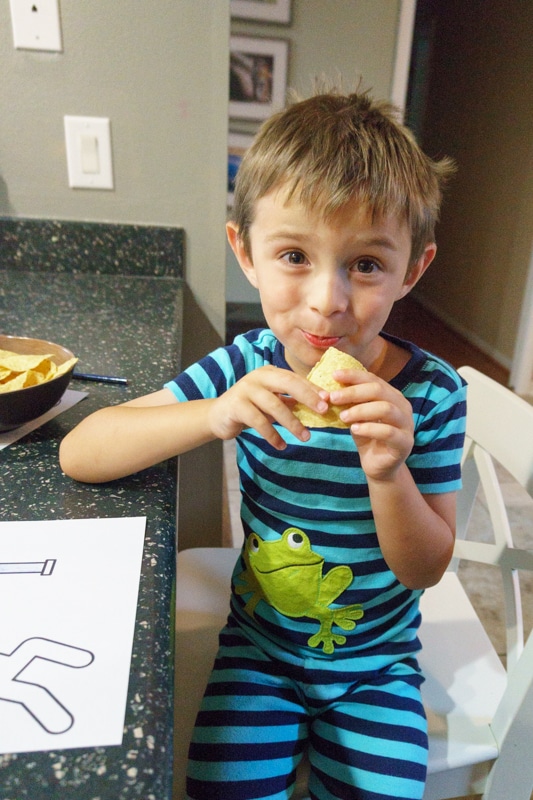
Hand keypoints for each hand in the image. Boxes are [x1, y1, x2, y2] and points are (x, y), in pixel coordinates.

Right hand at [208, 366, 328, 449]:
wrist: (218, 416)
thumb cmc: (250, 408)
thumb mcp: (271, 401)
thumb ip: (289, 401)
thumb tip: (319, 406)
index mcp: (269, 372)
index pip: (295, 378)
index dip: (312, 388)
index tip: (329, 400)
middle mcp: (258, 377)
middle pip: (287, 383)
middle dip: (307, 396)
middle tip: (323, 411)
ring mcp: (246, 390)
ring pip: (274, 405)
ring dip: (292, 423)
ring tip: (305, 437)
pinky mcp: (236, 406)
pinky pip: (259, 422)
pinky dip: (272, 435)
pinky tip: (281, 446)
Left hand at [329, 369, 413, 480]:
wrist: (379, 467)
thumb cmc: (368, 438)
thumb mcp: (356, 418)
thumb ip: (349, 404)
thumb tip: (328, 391)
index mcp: (392, 396)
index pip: (373, 379)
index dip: (354, 376)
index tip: (334, 375)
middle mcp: (402, 407)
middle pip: (379, 390)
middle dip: (353, 392)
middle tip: (333, 397)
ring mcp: (407, 424)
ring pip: (386, 409)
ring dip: (361, 410)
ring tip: (342, 416)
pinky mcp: (405, 443)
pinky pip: (388, 432)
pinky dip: (369, 428)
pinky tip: (354, 429)